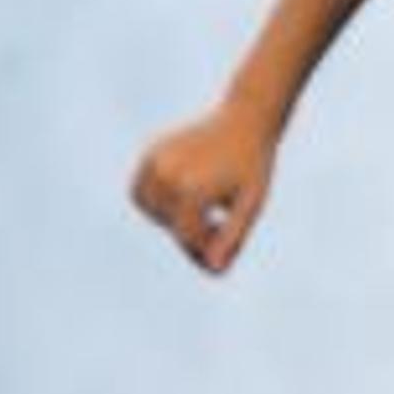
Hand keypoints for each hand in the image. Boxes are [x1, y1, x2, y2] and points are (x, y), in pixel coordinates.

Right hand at [130, 99, 277, 274]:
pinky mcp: (150, 153)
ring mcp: (155, 162)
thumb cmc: (253, 167)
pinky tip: (181, 196)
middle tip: (217, 227)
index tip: (222, 252)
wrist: (245, 122)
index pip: (188, 238)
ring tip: (200, 210)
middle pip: (170, 225)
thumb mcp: (250, 204)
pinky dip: (155, 200)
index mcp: (194, 190)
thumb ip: (232, 238)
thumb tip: (215, 271)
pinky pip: (141, 190)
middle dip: (192, 234)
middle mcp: (169, 175)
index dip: (205, 251)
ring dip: (170, 218)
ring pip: (150, 210)